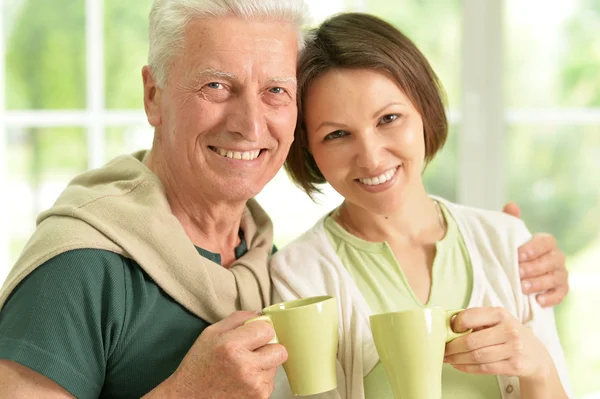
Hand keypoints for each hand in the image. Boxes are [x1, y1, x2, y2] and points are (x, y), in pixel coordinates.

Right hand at [166, 311, 286, 398]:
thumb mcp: (210, 334)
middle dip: (269, 348)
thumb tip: (259, 313)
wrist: (189, 398)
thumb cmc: (198, 366)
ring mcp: (254, 386)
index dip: (261, 330)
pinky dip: (260, 379)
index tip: (253, 334)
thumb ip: (237, 319)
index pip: (267, 329)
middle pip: (280, 350)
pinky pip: (270, 382)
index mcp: (232, 346)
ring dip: (264, 364)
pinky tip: (243, 380)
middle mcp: (246, 367)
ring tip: (244, 367)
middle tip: (253, 351)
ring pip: (276, 366)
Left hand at [444, 307, 551, 378]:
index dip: (455, 324)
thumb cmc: (509, 335)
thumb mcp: (497, 321)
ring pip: (476, 357)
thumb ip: (476, 320)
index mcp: (500, 314)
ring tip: (447, 359)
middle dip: (451, 348)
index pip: (470, 316)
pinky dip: (467, 368)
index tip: (449, 330)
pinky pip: (484, 368)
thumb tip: (448, 325)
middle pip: (471, 341)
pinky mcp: (515, 366)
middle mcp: (509, 330)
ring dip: (457, 359)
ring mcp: (513, 349)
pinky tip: (459, 365)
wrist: (536, 356)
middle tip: (442, 350)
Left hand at [502, 202, 568, 306]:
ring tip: (523, 287)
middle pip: (551, 261)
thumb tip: (511, 205)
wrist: (517, 275)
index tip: (518, 255)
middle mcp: (556, 257)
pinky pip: (561, 294)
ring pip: (556, 278)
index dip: (534, 248)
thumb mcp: (510, 238)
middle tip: (518, 273)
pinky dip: (551, 298)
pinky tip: (538, 301)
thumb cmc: (514, 253)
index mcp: (545, 243)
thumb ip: (512, 222)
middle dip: (534, 267)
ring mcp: (560, 274)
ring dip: (539, 283)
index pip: (546, 241)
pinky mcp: (560, 290)